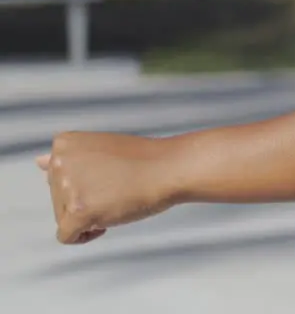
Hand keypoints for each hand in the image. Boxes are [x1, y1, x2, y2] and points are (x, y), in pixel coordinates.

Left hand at [36, 132, 176, 244]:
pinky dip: (85, 236)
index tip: (106, 180)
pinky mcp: (77, 211)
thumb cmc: (143, 159)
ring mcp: (67, 188)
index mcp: (64, 145)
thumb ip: (70, 158)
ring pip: (63, 218)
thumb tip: (38, 162)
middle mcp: (59, 163)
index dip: (83, 183)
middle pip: (58, 198)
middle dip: (84, 200)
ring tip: (116, 201)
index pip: (57, 177)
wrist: (168, 168)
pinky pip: (67, 236)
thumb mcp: (100, 148)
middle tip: (115, 190)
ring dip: (88, 216)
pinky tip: (106, 223)